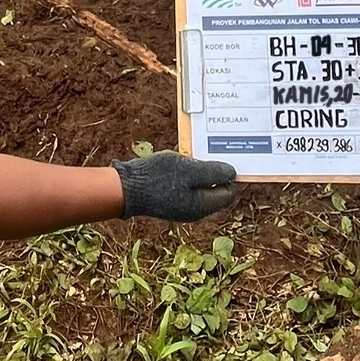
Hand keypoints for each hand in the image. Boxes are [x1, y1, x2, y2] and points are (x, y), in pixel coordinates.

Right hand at [113, 151, 238, 222]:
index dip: (231, 175)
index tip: (230, 157)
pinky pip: (187, 186)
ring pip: (200, 187)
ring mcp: (182, 206)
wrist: (126, 189)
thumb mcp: (189, 170)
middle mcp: (195, 210)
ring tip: (196, 151)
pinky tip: (181, 158)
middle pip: (215, 190)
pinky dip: (188, 173)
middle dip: (216, 171)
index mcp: (202, 206)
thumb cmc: (158, 177)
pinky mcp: (171, 200)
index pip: (228, 193)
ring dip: (200, 170)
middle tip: (213, 150)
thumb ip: (213, 173)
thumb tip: (233, 173)